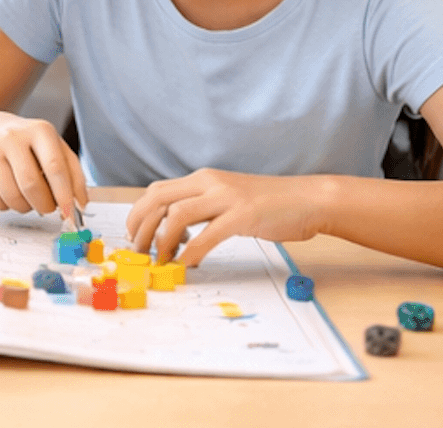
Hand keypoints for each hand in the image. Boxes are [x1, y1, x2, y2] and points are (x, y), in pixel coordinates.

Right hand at [0, 111, 87, 218]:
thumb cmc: (33, 146)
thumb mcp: (58, 150)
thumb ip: (74, 176)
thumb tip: (80, 204)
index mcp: (40, 130)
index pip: (54, 166)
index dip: (63, 194)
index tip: (69, 213)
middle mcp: (13, 137)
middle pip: (30, 184)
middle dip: (43, 205)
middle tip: (47, 208)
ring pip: (11, 196)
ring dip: (25, 208)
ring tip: (29, 199)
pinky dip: (6, 206)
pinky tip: (10, 194)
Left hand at [126, 168, 327, 265]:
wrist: (308, 199)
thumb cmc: (269, 205)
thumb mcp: (227, 199)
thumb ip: (203, 208)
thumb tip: (173, 232)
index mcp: (203, 178)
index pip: (156, 191)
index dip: (138, 215)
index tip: (134, 237)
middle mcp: (209, 182)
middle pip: (158, 200)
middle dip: (140, 228)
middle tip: (138, 253)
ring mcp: (226, 197)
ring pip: (176, 216)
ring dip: (161, 242)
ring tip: (161, 261)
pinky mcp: (243, 215)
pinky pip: (206, 235)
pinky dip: (191, 253)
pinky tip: (188, 265)